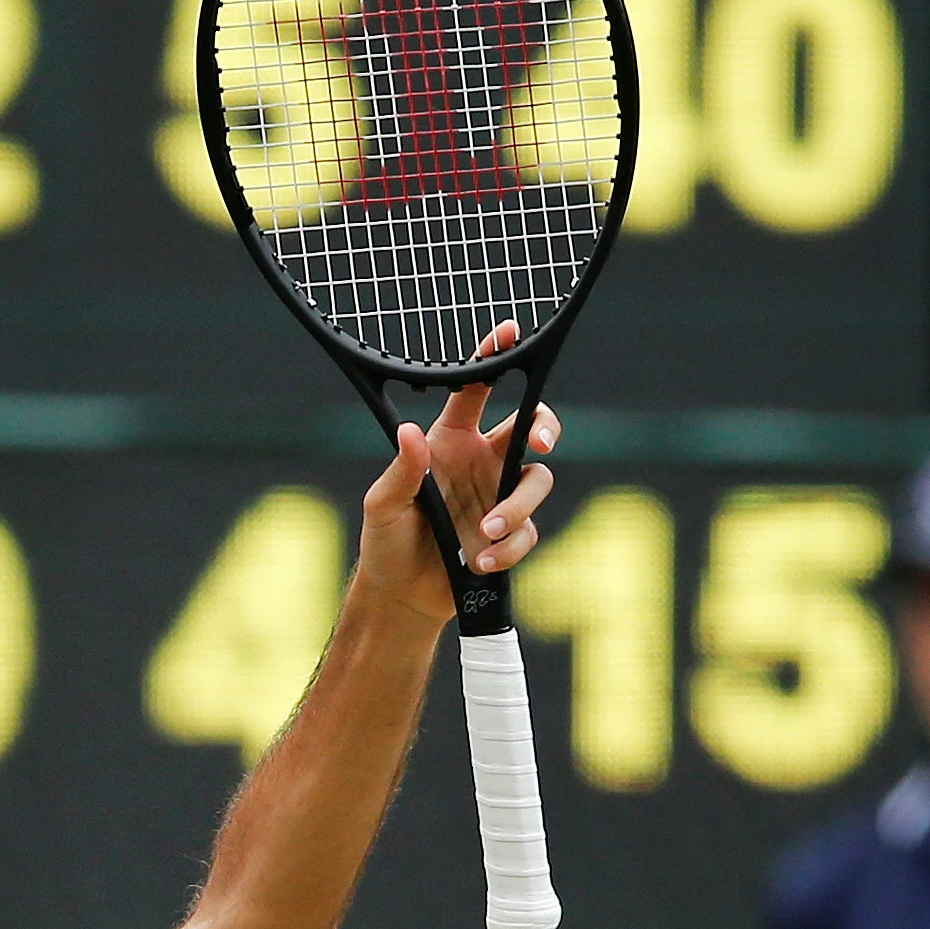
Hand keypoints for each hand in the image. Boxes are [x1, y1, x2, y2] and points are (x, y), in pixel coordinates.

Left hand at [356, 320, 563, 621]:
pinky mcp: (511, 534)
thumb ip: (401, 470)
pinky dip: (509, 548)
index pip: (475, 391)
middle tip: (541, 444)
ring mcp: (500, 496)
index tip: (509, 333)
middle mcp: (482, 462)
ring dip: (517, 507)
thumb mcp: (382, 505)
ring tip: (485, 531)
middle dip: (547, 428)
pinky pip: (529, 531)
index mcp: (451, 442)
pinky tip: (479, 562)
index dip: (493, 360)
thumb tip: (410, 432)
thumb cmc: (385, 542)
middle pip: (533, 426)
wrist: (400, 595)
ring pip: (537, 481)